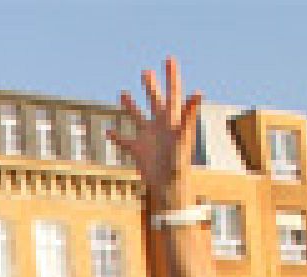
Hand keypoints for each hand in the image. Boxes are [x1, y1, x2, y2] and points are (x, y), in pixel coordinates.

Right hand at [113, 58, 201, 211]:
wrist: (168, 187)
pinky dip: (116, 136)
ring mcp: (148, 137)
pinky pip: (124, 141)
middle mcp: (160, 126)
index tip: (169, 59)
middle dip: (151, 86)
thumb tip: (198, 92)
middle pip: (155, 101)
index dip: (172, 76)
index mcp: (172, 119)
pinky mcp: (137, 151)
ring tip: (123, 92)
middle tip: (146, 72)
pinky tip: (108, 132)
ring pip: (137, 117)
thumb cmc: (179, 163)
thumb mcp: (184, 135)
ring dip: (130, 105)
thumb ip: (189, 114)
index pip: (173, 92)